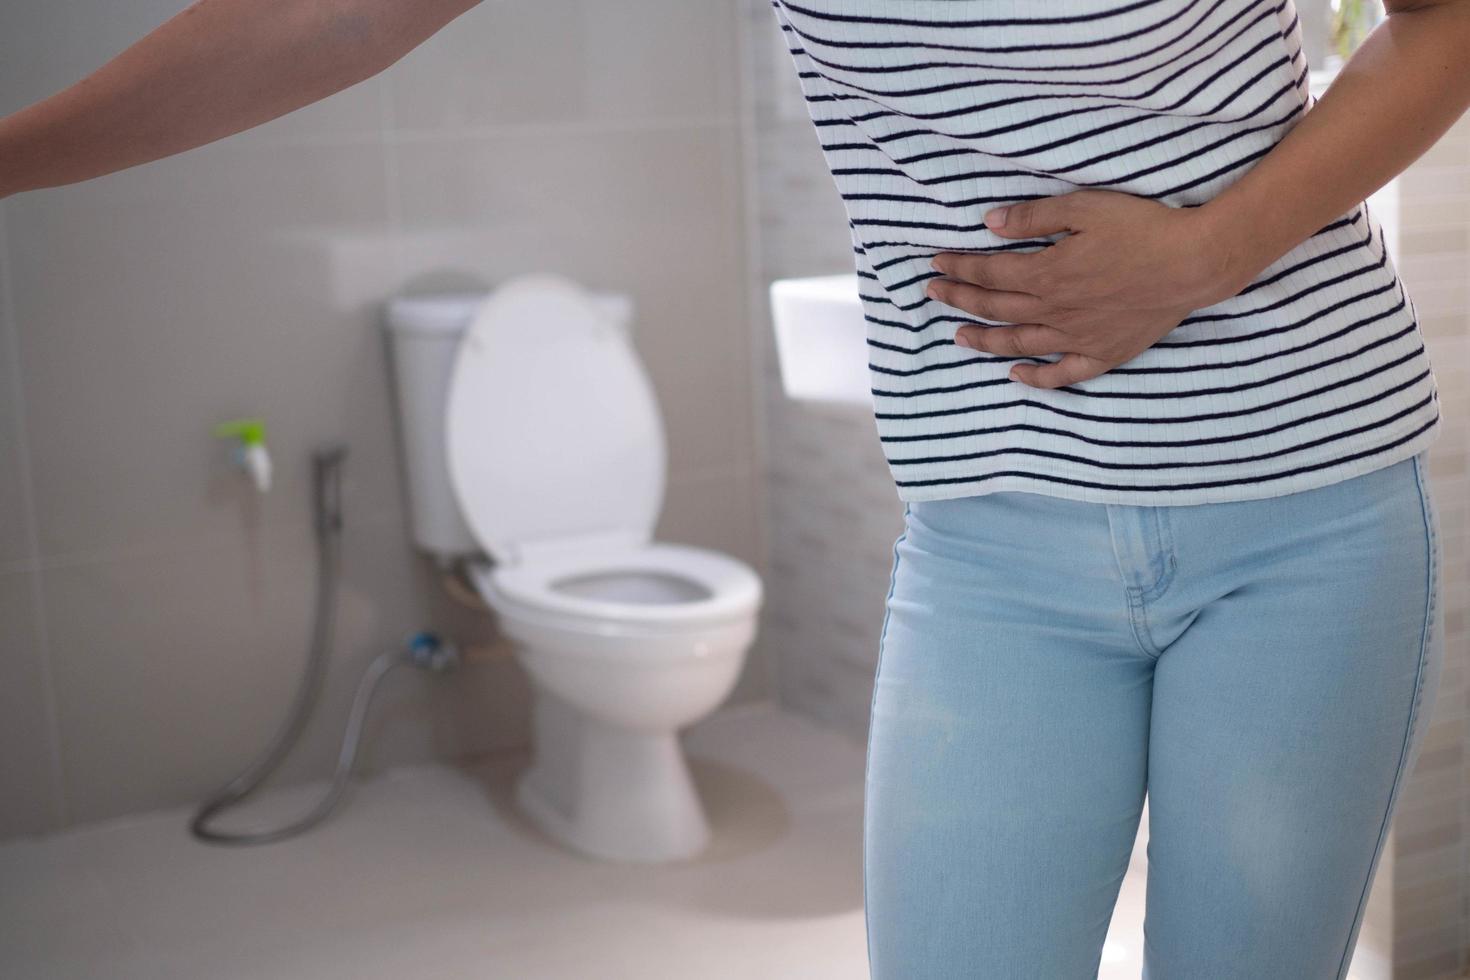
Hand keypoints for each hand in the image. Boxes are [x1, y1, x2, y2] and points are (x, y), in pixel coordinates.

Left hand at [927, 189, 1248, 388]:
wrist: (1195, 263)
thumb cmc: (1142, 228)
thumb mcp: (1084, 208)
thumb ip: (1034, 216)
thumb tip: (990, 223)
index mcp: (1046, 274)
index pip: (988, 272)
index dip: (958, 268)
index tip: (936, 264)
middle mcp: (1054, 311)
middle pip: (995, 308)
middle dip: (959, 299)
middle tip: (934, 293)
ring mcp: (1077, 337)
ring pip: (1019, 344)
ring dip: (984, 341)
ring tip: (958, 337)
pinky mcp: (1104, 353)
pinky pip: (1063, 374)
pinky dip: (1037, 378)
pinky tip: (1017, 375)